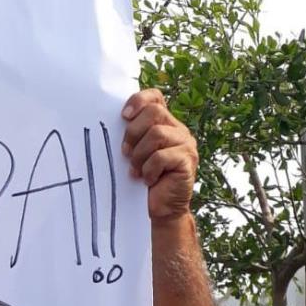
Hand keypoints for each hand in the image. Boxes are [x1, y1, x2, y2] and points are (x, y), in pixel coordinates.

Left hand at [121, 89, 197, 221]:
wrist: (161, 208)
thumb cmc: (143, 178)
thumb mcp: (134, 151)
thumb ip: (132, 133)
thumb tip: (118, 119)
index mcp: (164, 123)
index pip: (155, 97)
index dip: (138, 101)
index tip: (123, 116)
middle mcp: (178, 130)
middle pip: (153, 112)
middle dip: (133, 132)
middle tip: (126, 153)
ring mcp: (186, 144)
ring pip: (157, 134)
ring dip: (139, 154)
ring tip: (136, 169)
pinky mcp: (188, 161)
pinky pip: (161, 156)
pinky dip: (149, 169)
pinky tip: (147, 179)